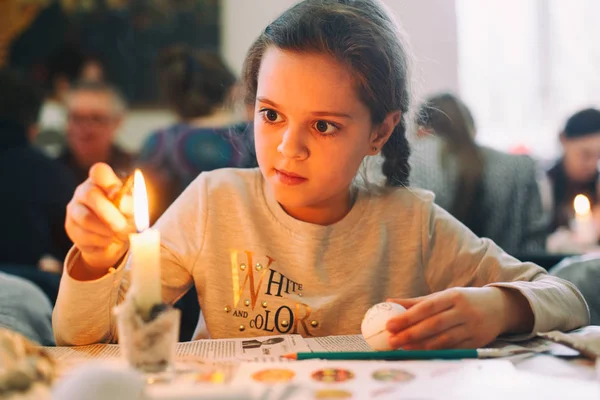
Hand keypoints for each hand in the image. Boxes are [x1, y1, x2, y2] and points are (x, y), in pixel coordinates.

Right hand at [65, 163, 133, 271]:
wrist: (116, 240)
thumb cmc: (126, 217)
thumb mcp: (134, 210)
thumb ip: (130, 204)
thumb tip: (122, 204)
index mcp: (102, 181)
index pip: (99, 171)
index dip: (108, 182)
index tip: (119, 194)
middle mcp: (84, 191)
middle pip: (90, 194)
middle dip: (109, 213)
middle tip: (122, 225)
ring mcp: (74, 209)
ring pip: (86, 218)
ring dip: (106, 230)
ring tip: (116, 234)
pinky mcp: (71, 227)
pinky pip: (84, 236)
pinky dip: (101, 241)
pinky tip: (107, 240)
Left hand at [385, 287, 529, 349]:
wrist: (499, 307)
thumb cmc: (463, 300)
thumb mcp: (443, 295)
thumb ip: (417, 301)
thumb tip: (389, 302)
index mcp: (454, 296)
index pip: (427, 307)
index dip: (408, 317)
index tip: (390, 324)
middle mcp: (464, 311)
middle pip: (434, 324)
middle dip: (410, 334)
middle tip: (392, 340)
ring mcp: (472, 328)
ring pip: (443, 339)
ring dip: (421, 345)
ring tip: (402, 348)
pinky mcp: (476, 342)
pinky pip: (453, 349)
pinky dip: (435, 351)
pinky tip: (421, 353)